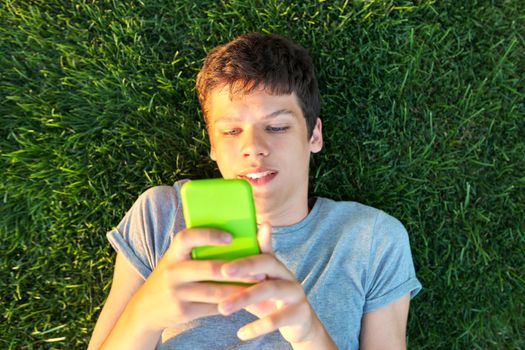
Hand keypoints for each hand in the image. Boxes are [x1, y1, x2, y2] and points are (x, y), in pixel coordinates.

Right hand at [126, 228, 261, 333]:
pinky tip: (246, 301)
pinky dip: (231, 304)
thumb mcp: (178, 260)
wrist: (146, 308)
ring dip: (239, 289)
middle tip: (260, 270)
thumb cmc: (173, 276)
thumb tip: (235, 237)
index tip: (230, 237)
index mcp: (173, 253)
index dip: (209, 235)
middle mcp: (173, 271)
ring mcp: (177, 293)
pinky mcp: (183, 311)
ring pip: (215, 291)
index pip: (188, 238)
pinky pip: (212, 307)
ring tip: (259, 286)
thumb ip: (197, 250)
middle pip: (208, 268)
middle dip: (237, 270)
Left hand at [217, 223, 335, 347]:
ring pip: (270, 290)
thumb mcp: (257, 286)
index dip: (256, 241)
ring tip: (223, 308)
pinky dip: (258, 327)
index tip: (239, 237)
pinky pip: (277, 319)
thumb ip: (241, 275)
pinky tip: (241, 333)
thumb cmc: (271, 301)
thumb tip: (213, 268)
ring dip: (245, 298)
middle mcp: (286, 274)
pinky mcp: (299, 313)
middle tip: (223, 271)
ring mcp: (295, 292)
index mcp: (275, 265)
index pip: (263, 248)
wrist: (300, 324)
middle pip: (267, 263)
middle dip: (245, 265)